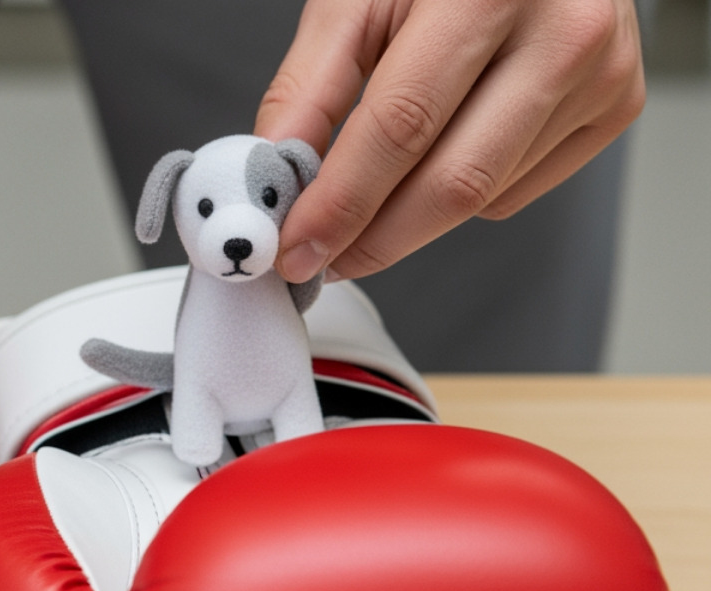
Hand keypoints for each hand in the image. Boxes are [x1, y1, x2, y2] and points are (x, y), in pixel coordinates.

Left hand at [255, 0, 645, 282]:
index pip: (402, 127)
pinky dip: (462, 195)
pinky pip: (515, 191)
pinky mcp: (615, 106)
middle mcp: (563, 32)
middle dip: (372, 239)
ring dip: (407, 220)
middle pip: (452, 183)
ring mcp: (601, 73)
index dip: (342, 202)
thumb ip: (310, 85)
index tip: (297, 247)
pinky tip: (441, 153)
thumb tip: (275, 175)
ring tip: (365, 201)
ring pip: (482, 197)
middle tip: (319, 257)